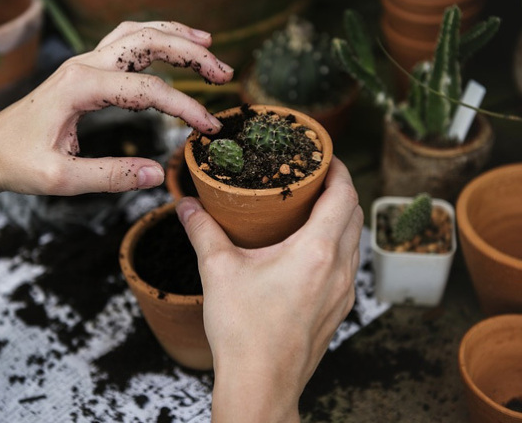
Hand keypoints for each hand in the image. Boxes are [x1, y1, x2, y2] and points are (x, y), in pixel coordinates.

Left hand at [0, 21, 233, 195]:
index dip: (185, 107)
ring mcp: (83, 63)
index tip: (209, 128)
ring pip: (137, 34)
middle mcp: (83, 65)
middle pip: (148, 42)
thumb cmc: (17, 163)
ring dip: (175, 36)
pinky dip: (153, 39)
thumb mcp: (62, 179)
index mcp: (80, 87)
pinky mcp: (84, 71)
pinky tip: (170, 47)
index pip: (148, 90)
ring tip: (208, 44)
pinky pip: (124, 43)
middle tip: (224, 73)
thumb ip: (111, 176)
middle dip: (191, 53)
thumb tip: (158, 174)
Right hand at [176, 157, 362, 422]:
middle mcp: (339, 269)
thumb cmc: (243, 332)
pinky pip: (348, 265)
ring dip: (340, 218)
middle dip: (340, 189)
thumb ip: (202, 231)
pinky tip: (309, 250)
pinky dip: (337, 245)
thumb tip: (186, 205)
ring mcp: (343, 293)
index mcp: (317, 251)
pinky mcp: (338, 310)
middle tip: (313, 178)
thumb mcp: (218, 271)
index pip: (344, 195)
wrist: (261, 385)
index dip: (339, 169)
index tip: (324, 156)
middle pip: (355, 214)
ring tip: (311, 208)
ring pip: (354, 241)